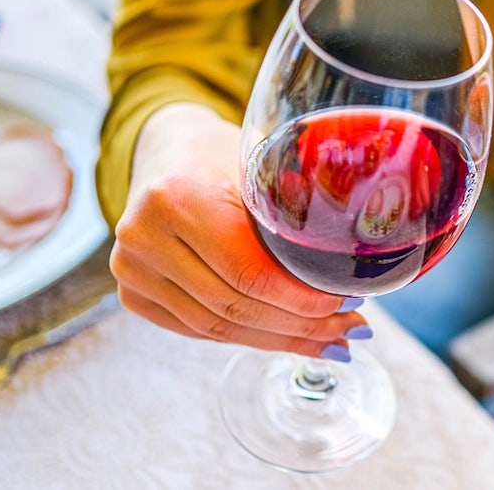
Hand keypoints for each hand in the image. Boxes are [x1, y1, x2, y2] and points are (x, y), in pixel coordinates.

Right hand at [110, 102, 366, 357]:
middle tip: (349, 329)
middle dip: (301, 325)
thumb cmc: (224, 156)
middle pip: (235, 306)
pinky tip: (290, 339)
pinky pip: (199, 330)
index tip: (350, 301)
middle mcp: (143, 236)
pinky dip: (249, 338)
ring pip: (218, 327)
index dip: (303, 298)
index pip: (249, 271)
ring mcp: (132, 269)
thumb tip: (362, 263)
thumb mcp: (263, 164)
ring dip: (281, 339)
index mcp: (178, 196)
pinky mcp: (133, 293)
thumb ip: (297, 210)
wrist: (167, 152)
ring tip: (331, 341)